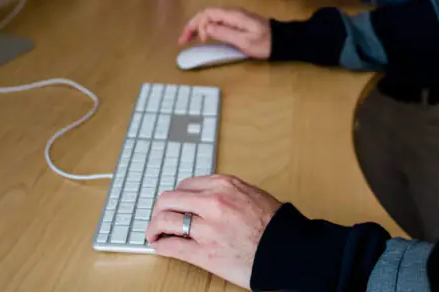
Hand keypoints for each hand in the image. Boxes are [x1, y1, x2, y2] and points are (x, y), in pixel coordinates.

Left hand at [146, 175, 281, 288]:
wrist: (285, 248)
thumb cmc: (272, 222)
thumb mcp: (248, 192)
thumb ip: (224, 191)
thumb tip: (204, 195)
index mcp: (223, 184)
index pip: (185, 185)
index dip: (176, 197)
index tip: (173, 205)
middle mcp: (212, 201)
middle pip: (169, 199)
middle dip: (158, 210)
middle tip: (156, 218)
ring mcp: (207, 227)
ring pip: (165, 220)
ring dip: (154, 227)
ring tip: (153, 234)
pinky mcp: (205, 253)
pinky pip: (173, 246)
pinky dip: (161, 246)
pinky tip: (160, 247)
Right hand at [178, 7, 271, 59]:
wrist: (282, 40)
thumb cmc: (265, 43)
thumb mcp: (245, 41)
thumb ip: (225, 33)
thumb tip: (206, 28)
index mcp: (233, 15)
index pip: (207, 14)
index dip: (199, 26)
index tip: (201, 41)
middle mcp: (231, 12)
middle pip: (206, 14)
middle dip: (192, 25)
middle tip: (182, 40)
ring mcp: (234, 16)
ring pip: (210, 17)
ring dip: (197, 26)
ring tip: (187, 39)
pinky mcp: (236, 22)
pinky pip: (216, 21)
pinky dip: (205, 28)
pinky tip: (202, 36)